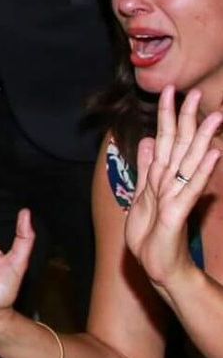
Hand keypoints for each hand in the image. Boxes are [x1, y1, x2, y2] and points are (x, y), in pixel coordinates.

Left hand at [126, 86, 222, 292]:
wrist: (159, 266)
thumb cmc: (152, 234)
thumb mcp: (142, 196)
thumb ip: (146, 169)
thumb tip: (148, 141)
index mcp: (162, 177)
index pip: (167, 140)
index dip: (168, 116)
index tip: (169, 90)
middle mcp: (173, 182)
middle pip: (181, 145)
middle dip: (188, 119)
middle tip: (196, 94)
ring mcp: (177, 195)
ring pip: (190, 161)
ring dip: (203, 139)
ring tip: (215, 117)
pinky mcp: (179, 212)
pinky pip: (191, 188)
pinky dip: (201, 170)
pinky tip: (213, 154)